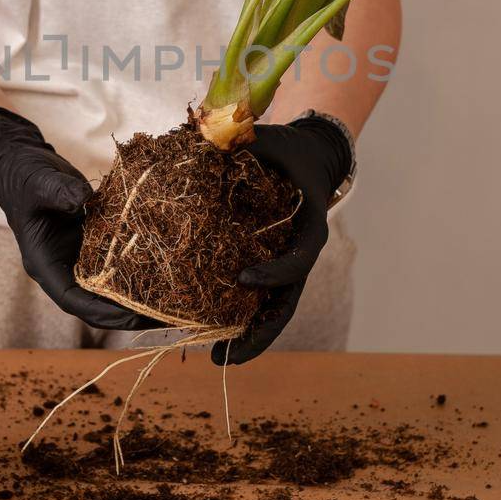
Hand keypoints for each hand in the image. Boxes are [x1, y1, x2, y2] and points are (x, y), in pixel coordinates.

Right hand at [0, 105, 148, 331]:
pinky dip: (137, 271)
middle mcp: (63, 267)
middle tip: (164, 317)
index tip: (132, 316)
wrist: (25, 167)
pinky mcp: (94, 245)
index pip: (72, 300)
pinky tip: (165, 272)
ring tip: (172, 303)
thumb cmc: (25, 178)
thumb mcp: (40, 183)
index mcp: (44, 263)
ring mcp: (79, 257)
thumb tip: (84, 200)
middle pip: (95, 303)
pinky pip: (116, 264)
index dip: (101, 312)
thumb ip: (60, 192)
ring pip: (108, 289)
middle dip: (127, 314)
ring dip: (136, 298)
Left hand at [212, 110, 355, 365]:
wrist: (308, 156)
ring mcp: (287, 264)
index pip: (299, 260)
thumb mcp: (266, 138)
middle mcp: (301, 253)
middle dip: (260, 334)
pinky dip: (240, 317)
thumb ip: (236, 141)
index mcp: (309, 226)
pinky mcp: (272, 266)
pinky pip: (259, 298)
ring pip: (273, 310)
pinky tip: (212, 334)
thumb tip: (191, 138)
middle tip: (227, 358)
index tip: (244, 278)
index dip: (274, 273)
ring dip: (249, 337)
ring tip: (218, 361)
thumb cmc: (285, 147)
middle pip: (286, 304)